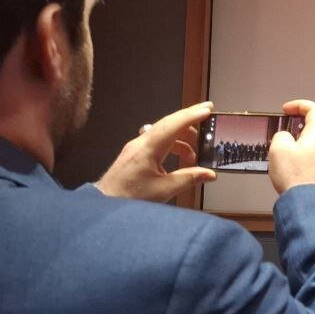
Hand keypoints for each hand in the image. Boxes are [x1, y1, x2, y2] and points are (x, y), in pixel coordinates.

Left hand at [96, 102, 216, 201]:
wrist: (105, 203)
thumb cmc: (130, 197)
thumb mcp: (164, 190)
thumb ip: (188, 178)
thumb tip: (209, 174)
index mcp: (147, 149)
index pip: (172, 126)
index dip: (191, 117)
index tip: (207, 110)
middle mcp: (140, 143)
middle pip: (168, 123)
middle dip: (189, 116)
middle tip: (207, 110)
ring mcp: (136, 146)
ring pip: (163, 131)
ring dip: (182, 135)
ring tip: (197, 148)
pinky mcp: (135, 152)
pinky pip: (157, 140)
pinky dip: (173, 144)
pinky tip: (181, 157)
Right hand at [268, 99, 314, 193]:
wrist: (307, 203)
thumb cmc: (294, 175)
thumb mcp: (278, 149)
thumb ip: (282, 136)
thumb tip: (287, 137)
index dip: (300, 104)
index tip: (286, 109)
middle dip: (306, 120)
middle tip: (291, 125)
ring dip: (308, 136)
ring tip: (292, 143)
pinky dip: (310, 150)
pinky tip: (297, 159)